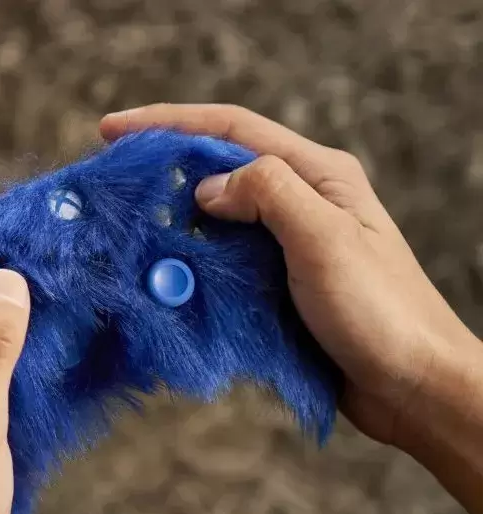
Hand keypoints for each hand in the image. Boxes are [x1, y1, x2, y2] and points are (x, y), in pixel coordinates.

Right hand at [102, 104, 482, 449]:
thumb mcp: (325, 240)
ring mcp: (285, 247)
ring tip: (118, 233)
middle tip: (105, 186)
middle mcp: (300, 202)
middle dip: (159, 172)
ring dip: (165, 225)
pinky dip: (181, 267)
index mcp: (318, 175)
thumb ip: (269, 195)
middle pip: (216, 171)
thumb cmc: (380, 311)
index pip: (232, 130)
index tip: (110, 131)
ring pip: (211, 222)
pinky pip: (216, 266)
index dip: (168, 124)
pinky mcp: (273, 289)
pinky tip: (152, 278)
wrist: (412, 385)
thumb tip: (206, 187)